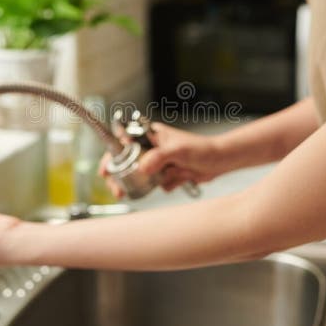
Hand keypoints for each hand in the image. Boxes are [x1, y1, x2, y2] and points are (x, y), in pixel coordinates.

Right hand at [99, 123, 220, 195]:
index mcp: (150, 135)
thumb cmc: (201, 148)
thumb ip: (159, 157)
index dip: (111, 156)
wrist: (220, 161)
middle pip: (127, 162)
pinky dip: (164, 186)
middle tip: (117, 190)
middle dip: (121, 177)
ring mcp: (158, 162)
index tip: (105, 170)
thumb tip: (142, 167)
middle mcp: (151, 148)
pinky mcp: (166, 174)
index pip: (123, 143)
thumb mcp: (177, 150)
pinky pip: (156, 184)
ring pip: (140, 175)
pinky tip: (178, 180)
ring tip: (146, 188)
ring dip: (143, 184)